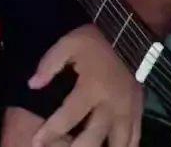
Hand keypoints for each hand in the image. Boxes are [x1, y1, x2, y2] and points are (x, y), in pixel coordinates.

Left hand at [29, 25, 142, 146]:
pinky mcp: (138, 111)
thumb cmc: (94, 41)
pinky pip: (135, 138)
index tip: (37, 141)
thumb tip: (32, 85)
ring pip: (118, 144)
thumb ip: (49, 65)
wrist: (126, 35)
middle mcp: (111, 105)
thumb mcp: (68, 44)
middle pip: (93, 138)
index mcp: (92, 88)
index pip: (69, 116)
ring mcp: (127, 111)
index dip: (51, 131)